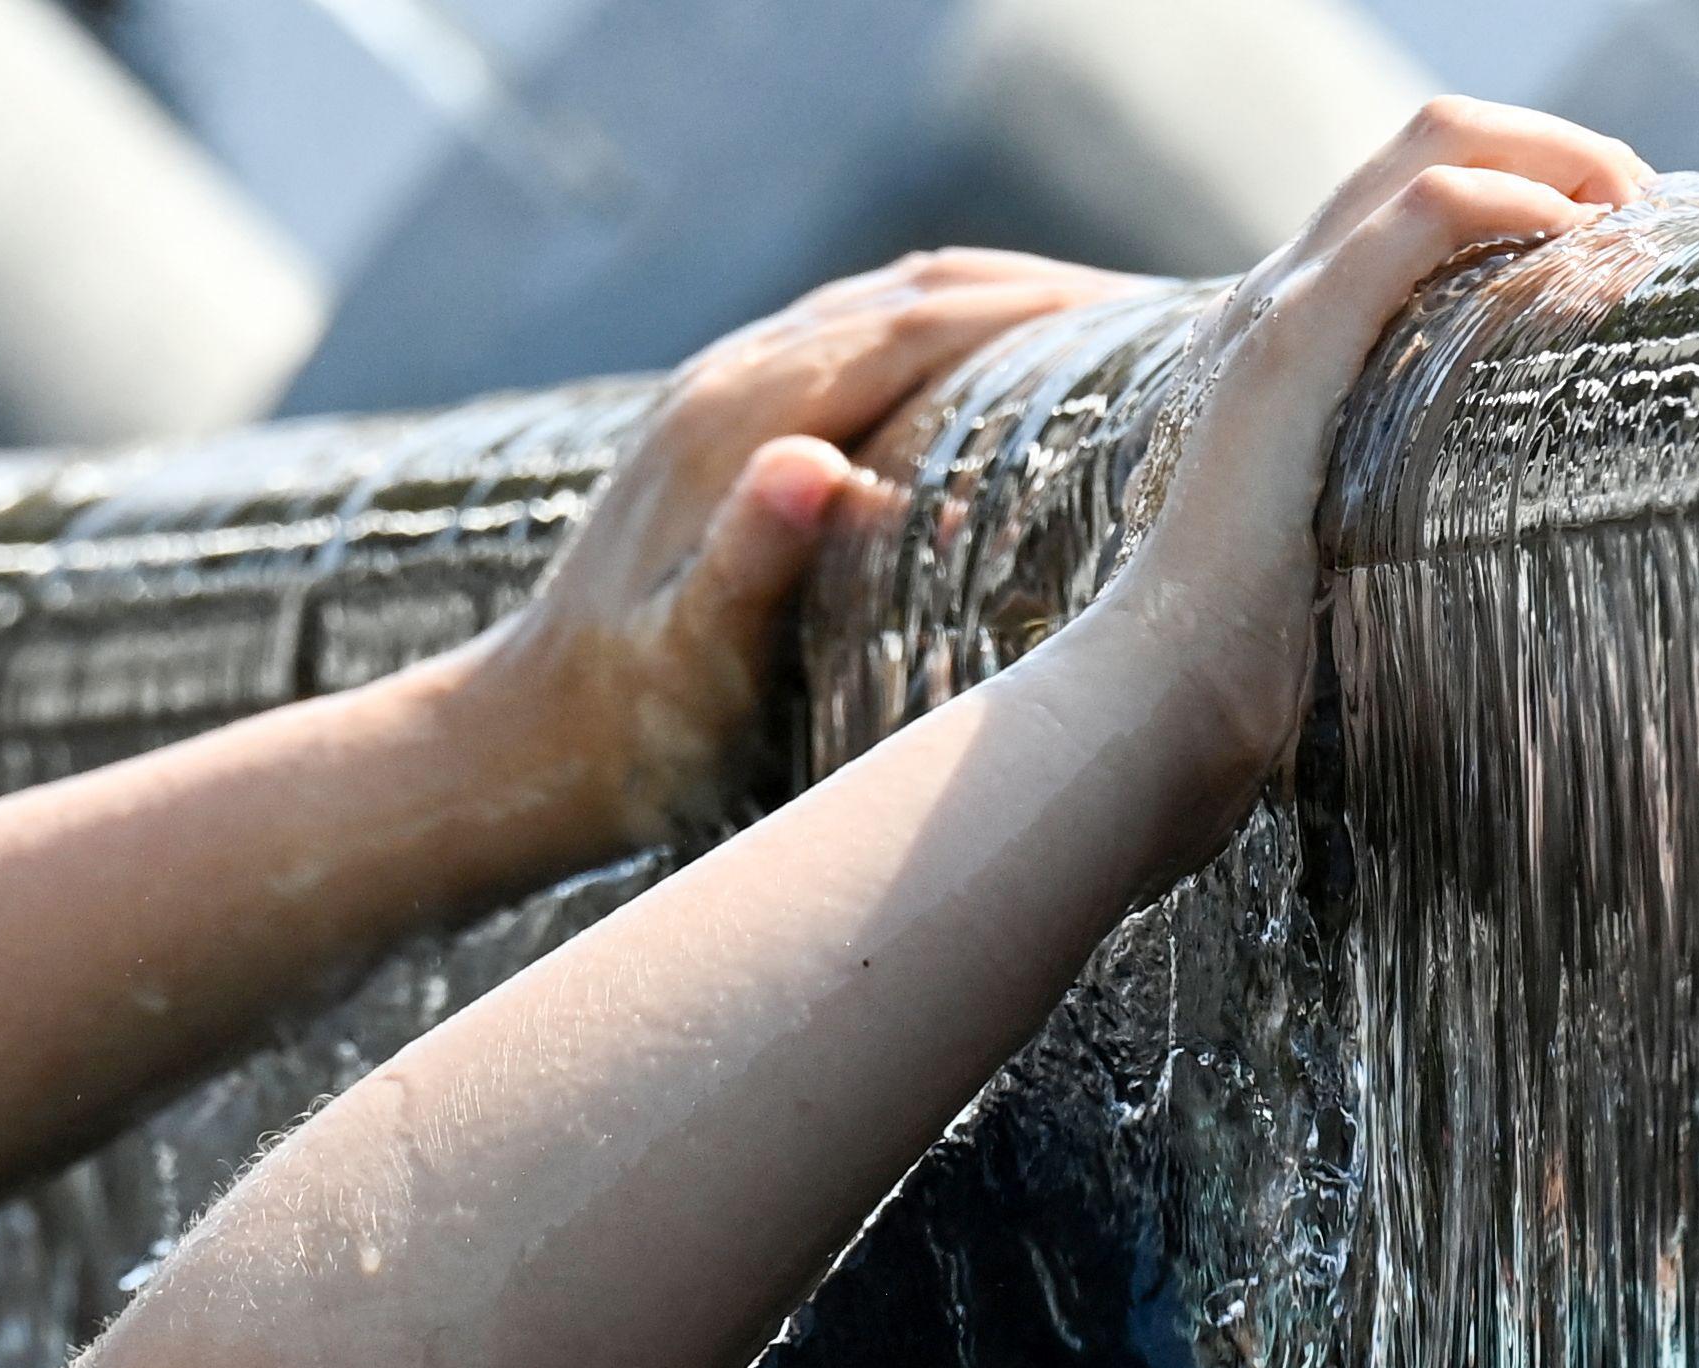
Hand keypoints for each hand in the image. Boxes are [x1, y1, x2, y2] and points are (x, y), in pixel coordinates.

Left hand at [473, 247, 1138, 848]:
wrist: (518, 747)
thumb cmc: (626, 737)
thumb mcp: (691, 668)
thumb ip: (748, 564)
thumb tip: (812, 462)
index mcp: (744, 421)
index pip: (925, 320)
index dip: (1050, 310)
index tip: (1164, 324)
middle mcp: (735, 382)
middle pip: (921, 290)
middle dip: (1051, 293)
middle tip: (1180, 325)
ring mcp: (727, 398)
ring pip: (893, 306)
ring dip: (1006, 306)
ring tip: (1124, 343)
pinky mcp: (729, 432)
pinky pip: (863, 347)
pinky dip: (952, 343)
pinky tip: (1010, 397)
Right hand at [1089, 100, 1650, 804]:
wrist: (1171, 687)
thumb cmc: (1268, 650)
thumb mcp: (1361, 538)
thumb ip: (1413, 489)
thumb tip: (1513, 520)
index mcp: (1293, 326)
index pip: (1417, 187)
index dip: (1531, 179)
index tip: (1614, 245)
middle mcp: (1280, 290)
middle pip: (1437, 133)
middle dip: (1561, 147)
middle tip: (1641, 214)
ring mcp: (1282, 305)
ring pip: (1440, 144)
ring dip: (1559, 161)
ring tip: (1631, 224)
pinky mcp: (1297, 341)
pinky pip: (1430, 212)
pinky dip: (1522, 206)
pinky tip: (1577, 256)